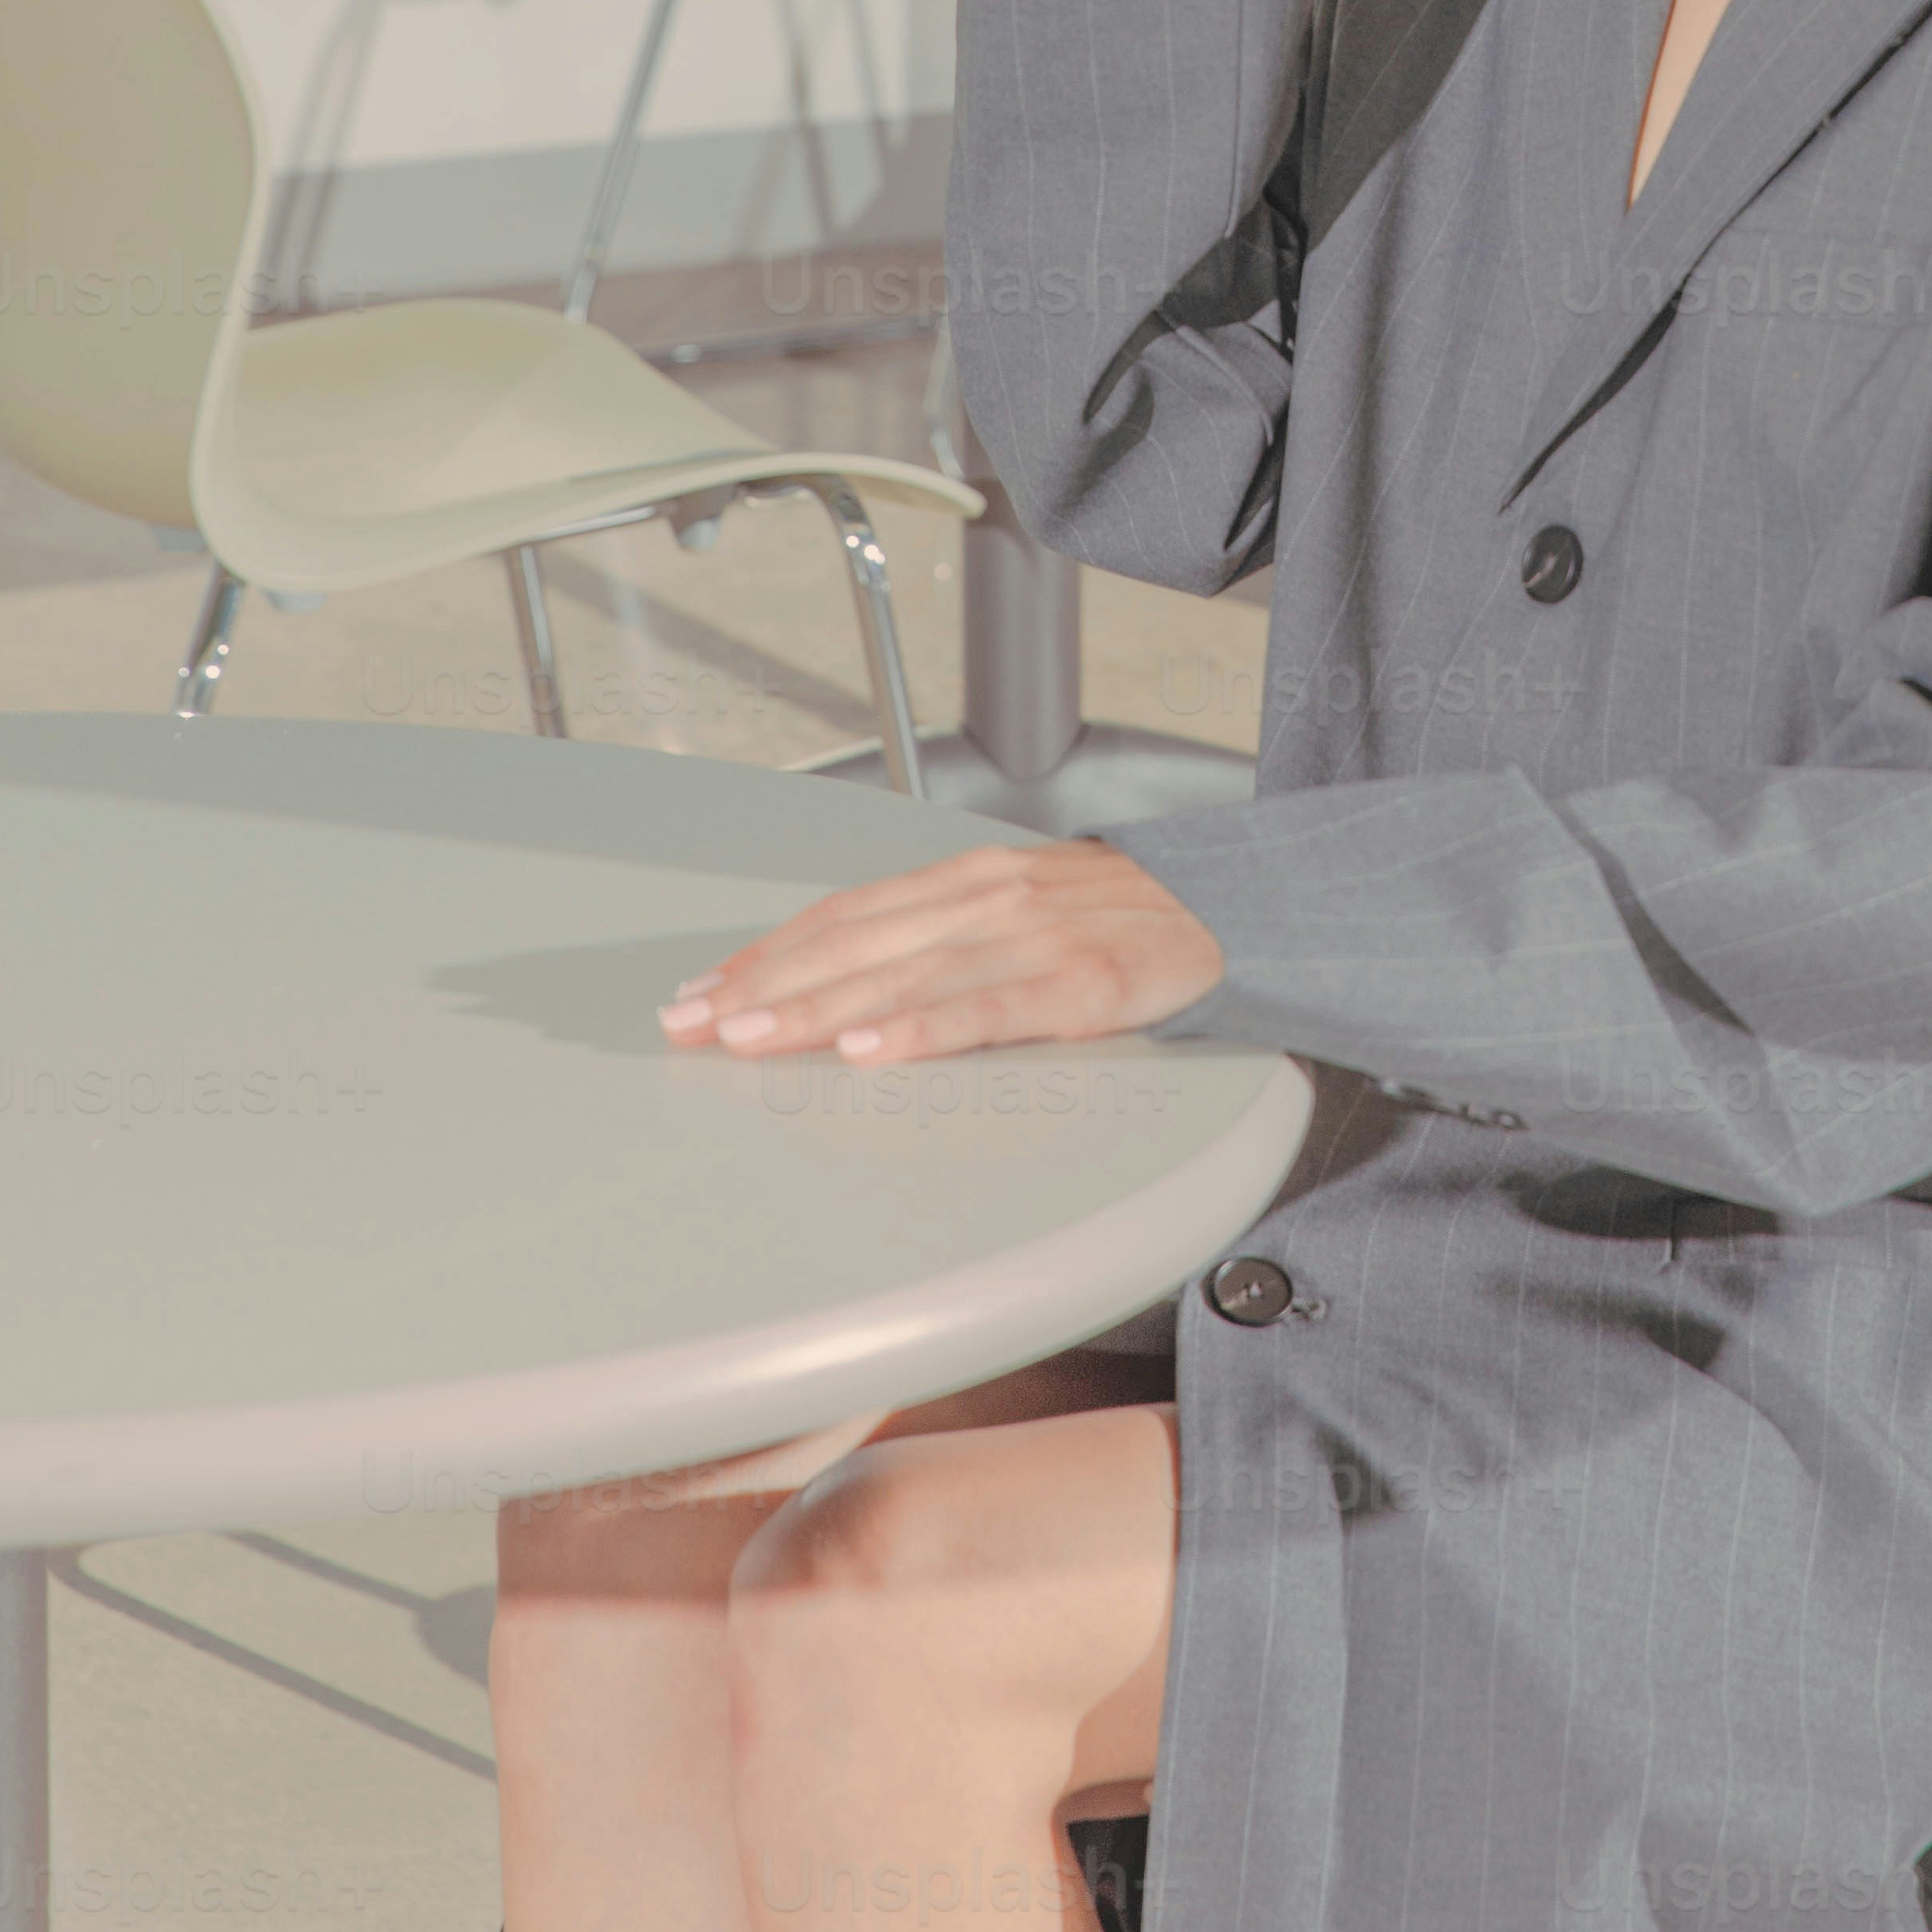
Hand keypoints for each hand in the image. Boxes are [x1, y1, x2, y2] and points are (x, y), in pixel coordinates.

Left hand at [657, 841, 1228, 1063]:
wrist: (1238, 907)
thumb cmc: (1125, 921)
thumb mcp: (1021, 909)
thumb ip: (942, 939)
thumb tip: (848, 985)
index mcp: (971, 881)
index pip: (845, 916)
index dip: (768, 953)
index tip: (701, 993)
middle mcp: (990, 898)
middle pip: (857, 944)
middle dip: (765, 985)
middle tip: (693, 1026)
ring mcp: (1036, 936)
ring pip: (907, 975)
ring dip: (817, 1009)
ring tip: (751, 1037)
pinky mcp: (1084, 982)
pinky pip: (992, 1009)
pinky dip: (924, 1029)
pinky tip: (871, 1051)